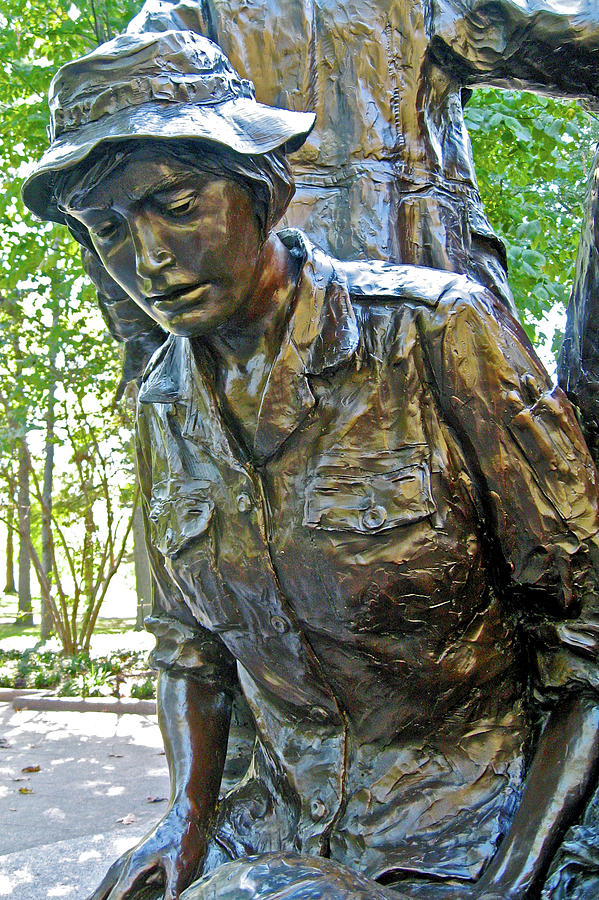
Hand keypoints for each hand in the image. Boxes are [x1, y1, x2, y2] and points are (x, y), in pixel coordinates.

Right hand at [87, 802, 204, 899]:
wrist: (184, 811)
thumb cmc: (183, 837)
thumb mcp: (181, 865)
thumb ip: (172, 889)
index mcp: (134, 866)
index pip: (116, 896)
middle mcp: (126, 862)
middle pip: (104, 889)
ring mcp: (128, 858)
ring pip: (106, 882)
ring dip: (98, 895)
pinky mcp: (135, 856)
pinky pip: (113, 877)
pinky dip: (105, 887)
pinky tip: (106, 890)